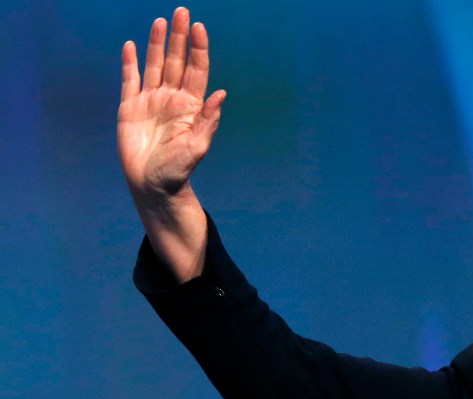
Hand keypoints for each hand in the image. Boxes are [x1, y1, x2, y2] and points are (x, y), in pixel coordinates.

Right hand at [118, 7, 224, 198]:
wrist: (152, 185)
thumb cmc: (178, 171)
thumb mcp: (197, 147)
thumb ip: (208, 121)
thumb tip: (221, 95)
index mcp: (190, 106)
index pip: (196, 71)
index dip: (198, 49)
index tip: (199, 28)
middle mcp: (172, 99)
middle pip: (176, 61)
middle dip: (179, 37)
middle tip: (182, 12)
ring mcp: (150, 101)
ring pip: (154, 65)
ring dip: (156, 43)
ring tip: (161, 21)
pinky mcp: (130, 108)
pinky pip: (130, 80)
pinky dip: (131, 63)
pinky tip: (132, 46)